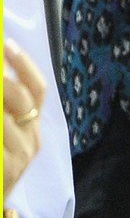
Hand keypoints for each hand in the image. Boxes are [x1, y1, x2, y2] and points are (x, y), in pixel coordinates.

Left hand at [3, 40, 45, 196]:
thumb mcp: (2, 132)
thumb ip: (2, 106)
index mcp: (33, 126)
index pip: (38, 89)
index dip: (23, 64)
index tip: (5, 44)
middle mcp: (32, 140)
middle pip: (22, 99)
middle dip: (1, 80)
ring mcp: (20, 158)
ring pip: (3, 120)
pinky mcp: (5, 173)